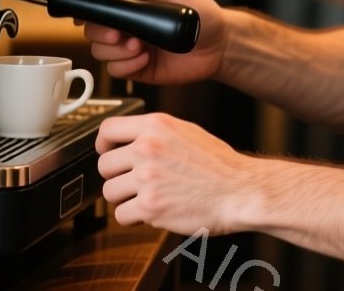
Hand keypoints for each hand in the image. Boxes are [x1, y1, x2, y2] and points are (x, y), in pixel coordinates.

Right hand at [82, 0, 227, 84]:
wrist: (221, 44)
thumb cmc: (201, 14)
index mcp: (132, 8)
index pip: (99, 11)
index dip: (90, 15)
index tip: (95, 18)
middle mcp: (128, 29)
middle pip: (94, 34)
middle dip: (102, 35)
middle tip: (120, 34)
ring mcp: (132, 50)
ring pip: (101, 54)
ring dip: (115, 51)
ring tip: (139, 46)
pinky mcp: (140, 70)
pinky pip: (117, 72)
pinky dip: (126, 66)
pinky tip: (143, 59)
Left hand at [97, 113, 260, 235]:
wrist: (240, 191)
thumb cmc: (220, 166)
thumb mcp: (187, 132)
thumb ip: (156, 133)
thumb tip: (130, 139)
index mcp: (156, 126)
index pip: (108, 129)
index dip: (103, 144)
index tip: (106, 152)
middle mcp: (148, 148)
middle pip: (104, 165)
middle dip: (117, 177)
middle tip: (134, 183)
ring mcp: (147, 177)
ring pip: (109, 192)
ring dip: (124, 199)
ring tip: (145, 198)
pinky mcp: (150, 206)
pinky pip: (121, 215)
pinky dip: (134, 218)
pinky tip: (152, 212)